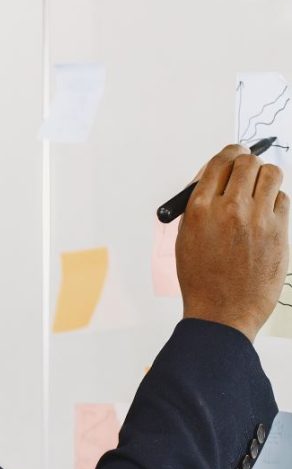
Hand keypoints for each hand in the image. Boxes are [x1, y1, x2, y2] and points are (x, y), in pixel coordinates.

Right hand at [175, 143, 289, 341]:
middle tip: (247, 170)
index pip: (220, 162)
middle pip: (247, 162)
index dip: (229, 154)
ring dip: (265, 177)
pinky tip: (267, 215)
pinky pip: (283, 199)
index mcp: (200, 209)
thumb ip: (200, 205)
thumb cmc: (202, 280)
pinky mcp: (279, 232)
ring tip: (260, 190)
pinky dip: (276, 201)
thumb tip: (216, 179)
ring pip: (271, 174)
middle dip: (247, 163)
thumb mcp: (187, 238)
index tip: (233, 155)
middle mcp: (229, 209)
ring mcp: (257, 220)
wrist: (222, 313)